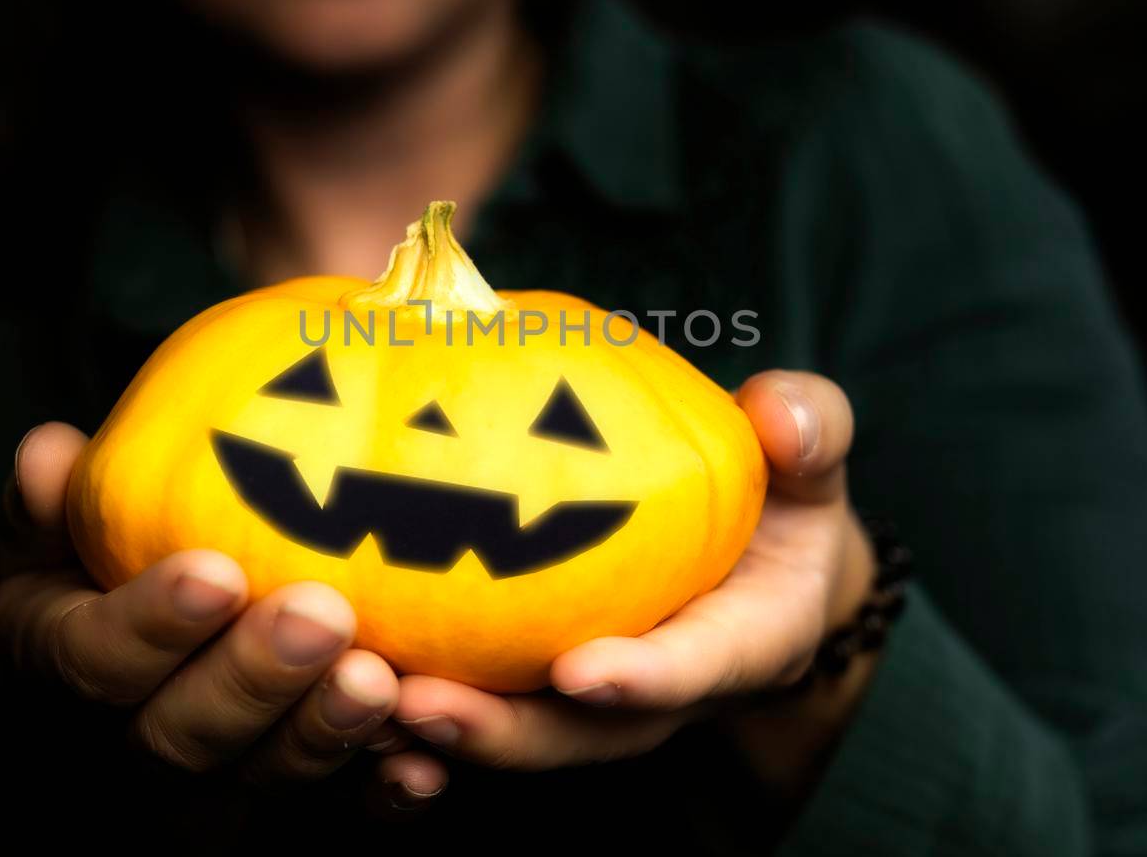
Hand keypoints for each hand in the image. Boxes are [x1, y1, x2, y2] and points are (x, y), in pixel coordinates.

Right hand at [0, 422, 446, 815]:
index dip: (151, 623)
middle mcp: (131, 728)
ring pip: (264, 772)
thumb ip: (62, 495)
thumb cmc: (113, 557)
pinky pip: (337, 808)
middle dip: (255, 677)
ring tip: (379, 679)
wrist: (162, 639)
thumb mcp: (69, 523)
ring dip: (324, 730)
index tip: (216, 573)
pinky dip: (381, 790)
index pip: (92, 658)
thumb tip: (51, 451)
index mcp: (63, 654)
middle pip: (182, 732)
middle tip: (322, 617)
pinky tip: (421, 768)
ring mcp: (214, 770)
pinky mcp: (286, 786)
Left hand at [389, 370, 878, 791]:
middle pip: (577, 733)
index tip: (581, 669)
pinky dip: (411, 717)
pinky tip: (335, 687)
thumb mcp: (811, 464)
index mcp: (738, 643)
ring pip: (511, 735)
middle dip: (500, 731)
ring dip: (433, 731)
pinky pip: (476, 711)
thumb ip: (811, 434)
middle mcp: (657, 692)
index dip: (644, 678)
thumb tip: (782, 412)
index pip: (694, 668)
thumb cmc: (779, 506)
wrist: (757, 566)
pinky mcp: (536, 683)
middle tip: (419, 703)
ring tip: (354, 698)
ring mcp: (591, 698)